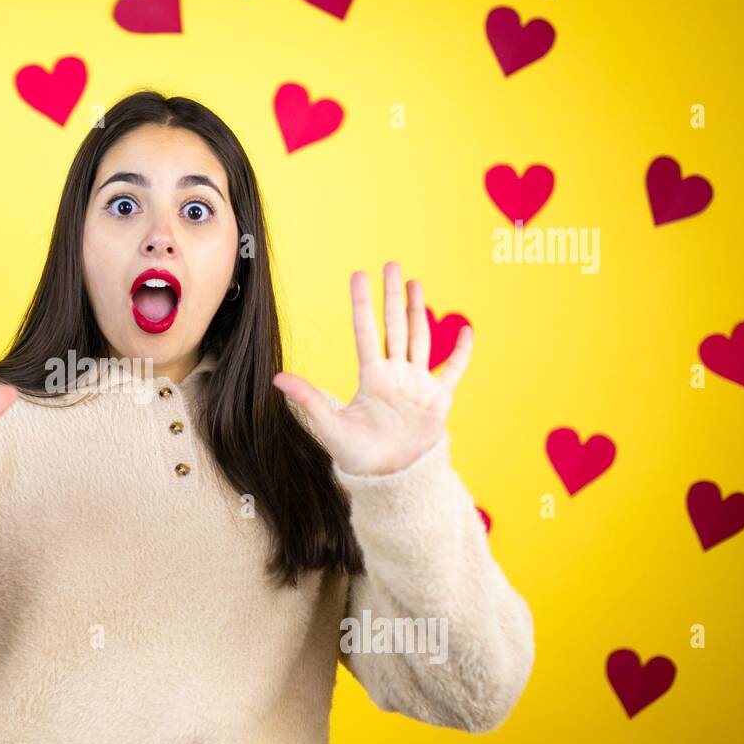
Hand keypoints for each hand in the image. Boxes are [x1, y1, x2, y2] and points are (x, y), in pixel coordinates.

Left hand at [272, 261, 471, 475]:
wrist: (389, 478)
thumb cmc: (357, 455)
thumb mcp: (330, 425)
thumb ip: (308, 399)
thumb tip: (276, 378)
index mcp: (370, 377)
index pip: (366, 331)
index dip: (363, 304)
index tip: (360, 275)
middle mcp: (394, 375)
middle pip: (396, 326)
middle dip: (394, 296)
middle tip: (393, 265)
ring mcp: (417, 385)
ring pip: (421, 339)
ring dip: (420, 312)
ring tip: (417, 283)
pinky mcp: (438, 400)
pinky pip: (453, 370)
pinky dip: (460, 352)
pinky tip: (466, 330)